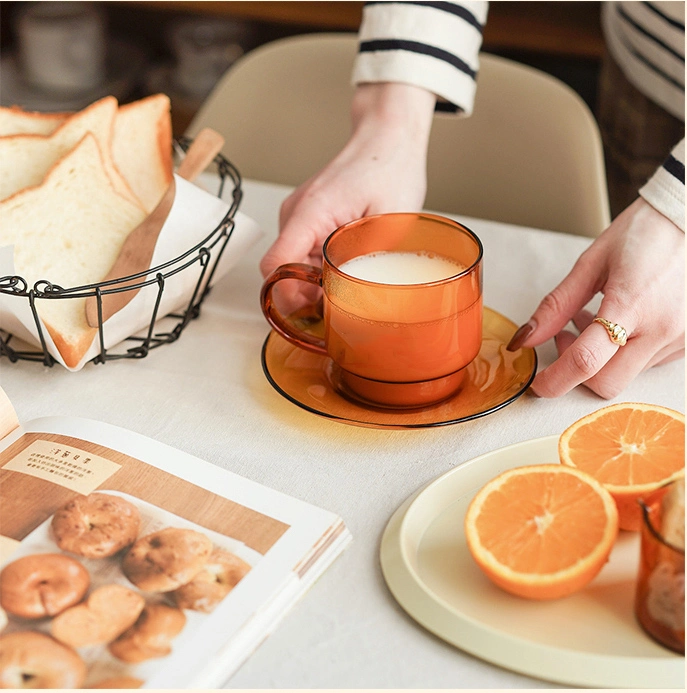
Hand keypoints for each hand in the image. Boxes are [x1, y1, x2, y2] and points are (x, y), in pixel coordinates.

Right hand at [259, 83, 435, 309]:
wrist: (387, 137)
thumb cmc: (390, 169)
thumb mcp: (389, 225)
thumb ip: (362, 262)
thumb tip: (345, 296)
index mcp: (311, 212)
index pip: (275, 265)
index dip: (287, 296)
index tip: (309, 314)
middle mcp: (296, 213)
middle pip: (281, 269)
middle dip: (304, 295)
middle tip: (338, 309)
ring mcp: (299, 214)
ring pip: (293, 263)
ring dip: (314, 281)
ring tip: (348, 284)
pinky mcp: (308, 217)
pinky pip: (303, 251)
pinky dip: (318, 266)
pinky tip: (345, 266)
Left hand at [507, 197, 684, 397]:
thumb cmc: (646, 234)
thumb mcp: (590, 264)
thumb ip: (556, 306)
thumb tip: (526, 338)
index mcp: (632, 305)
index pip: (586, 361)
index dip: (555, 380)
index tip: (539, 383)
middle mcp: (663, 329)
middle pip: (606, 382)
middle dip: (576, 371)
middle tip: (565, 337)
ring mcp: (680, 338)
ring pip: (626, 375)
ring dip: (600, 359)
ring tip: (595, 318)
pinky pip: (646, 364)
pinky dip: (623, 353)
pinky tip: (621, 324)